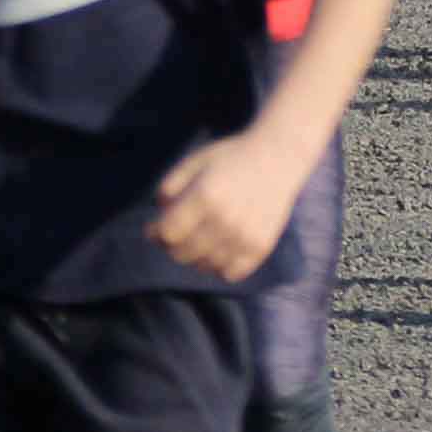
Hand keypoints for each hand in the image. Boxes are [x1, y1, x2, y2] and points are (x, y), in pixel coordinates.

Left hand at [145, 126, 301, 280]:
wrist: (277, 157)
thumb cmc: (230, 158)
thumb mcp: (194, 162)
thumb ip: (169, 188)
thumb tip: (157, 221)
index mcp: (205, 196)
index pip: (168, 233)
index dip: (156, 232)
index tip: (154, 228)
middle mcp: (225, 219)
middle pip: (182, 253)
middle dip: (173, 245)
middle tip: (178, 233)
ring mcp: (244, 236)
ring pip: (204, 266)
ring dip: (195, 257)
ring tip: (200, 239)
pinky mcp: (261, 247)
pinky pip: (230, 274)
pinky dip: (220, 267)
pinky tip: (219, 250)